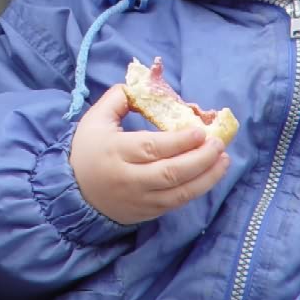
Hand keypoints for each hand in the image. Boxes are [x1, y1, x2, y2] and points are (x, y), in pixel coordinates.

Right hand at [69, 85, 229, 224]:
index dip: (180, 140)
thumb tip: (144, 86)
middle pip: (171, 172)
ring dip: (207, 176)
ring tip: (224, 160)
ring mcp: (140, 198)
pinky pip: (178, 203)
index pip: (152, 147)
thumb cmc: (87, 149)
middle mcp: (129, 178)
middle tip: (218, 144)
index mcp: (115, 151)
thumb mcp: (95, 119)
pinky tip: (210, 175)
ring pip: (180, 192)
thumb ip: (118, 99)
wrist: (75, 190)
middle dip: (200, 158)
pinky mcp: (148, 212)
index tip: (200, 130)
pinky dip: (197, 189)